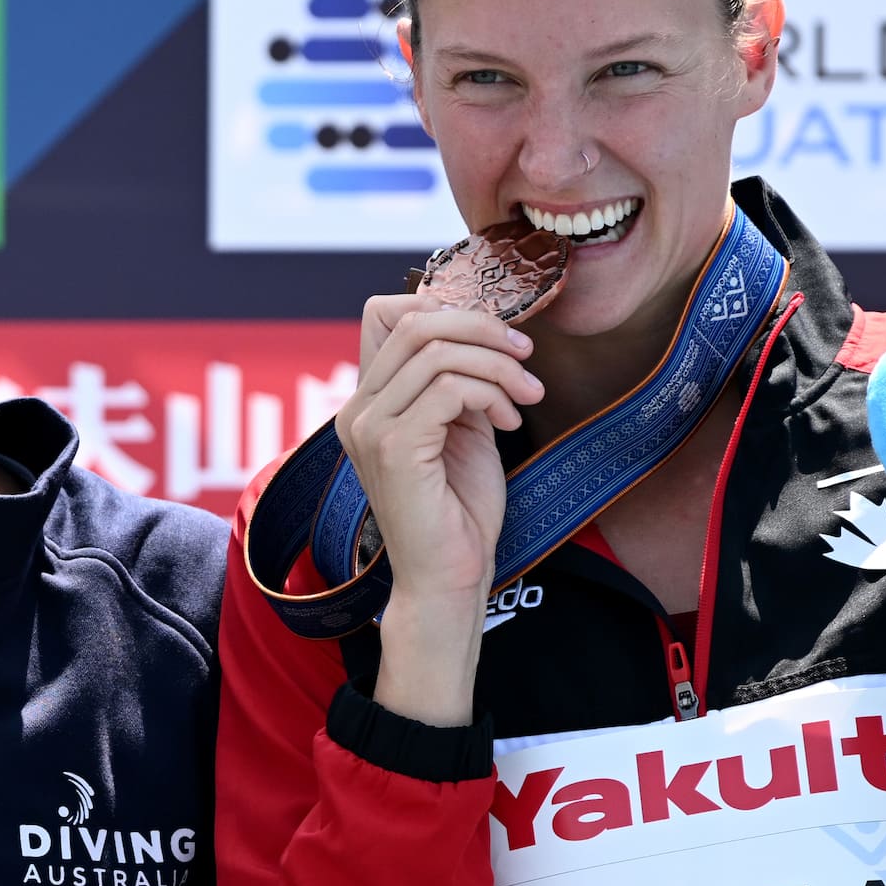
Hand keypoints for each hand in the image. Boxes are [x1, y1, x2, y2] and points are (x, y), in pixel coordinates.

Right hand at [334, 295, 540, 726]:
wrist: (449, 578)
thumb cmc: (459, 510)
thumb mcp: (461, 427)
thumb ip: (459, 380)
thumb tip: (483, 329)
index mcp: (368, 402)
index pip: (386, 313)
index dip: (445, 308)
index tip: (493, 339)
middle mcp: (358, 410)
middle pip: (414, 321)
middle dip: (482, 327)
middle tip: (525, 356)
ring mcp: (370, 428)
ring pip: (438, 351)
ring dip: (497, 365)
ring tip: (527, 396)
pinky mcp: (394, 448)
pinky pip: (450, 387)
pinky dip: (492, 393)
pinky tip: (510, 422)